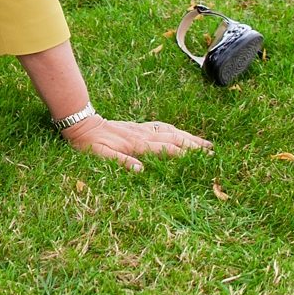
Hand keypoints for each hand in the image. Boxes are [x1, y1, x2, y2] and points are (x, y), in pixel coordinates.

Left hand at [59, 115, 210, 172]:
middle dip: (194, 145)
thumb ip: (120, 161)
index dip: (184, 154)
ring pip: (170, 132)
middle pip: (174, 139)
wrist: (81, 124)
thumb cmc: (88, 143)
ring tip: (205, 143)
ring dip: (189, 137)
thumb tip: (141, 170)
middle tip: (212, 152)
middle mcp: (142, 135)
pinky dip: (175, 131)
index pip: (166, 149)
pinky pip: (162, 127)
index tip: (202, 159)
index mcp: (136, 144)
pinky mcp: (138, 127)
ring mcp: (141, 129)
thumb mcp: (100, 155)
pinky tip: (181, 133)